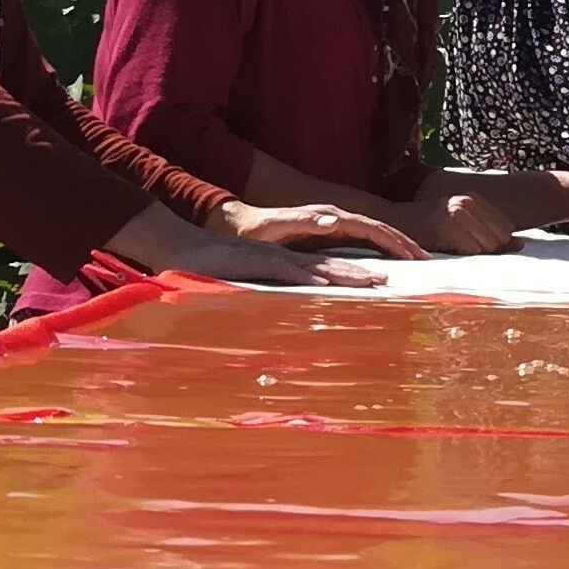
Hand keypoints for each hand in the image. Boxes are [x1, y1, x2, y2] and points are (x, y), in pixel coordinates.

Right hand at [169, 230, 386, 288]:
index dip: (353, 275)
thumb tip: (283, 322)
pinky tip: (321, 281)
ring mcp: (268, 258)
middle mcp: (283, 258)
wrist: (178, 245)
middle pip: (329, 266)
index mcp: (284, 263)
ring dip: (343, 273)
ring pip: (313, 266)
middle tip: (390, 281)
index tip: (378, 285)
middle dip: (361, 273)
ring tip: (371, 280)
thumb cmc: (211, 269)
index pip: (325, 270)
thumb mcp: (246, 286)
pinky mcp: (251, 262)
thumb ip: (266, 299)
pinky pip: (282, 268)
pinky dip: (303, 275)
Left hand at [219, 201, 430, 261]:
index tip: (411, 254)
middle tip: (426, 260)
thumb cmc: (258, 227)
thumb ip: (305, 220)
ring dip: (397, 246)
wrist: (241, 221)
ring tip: (417, 261)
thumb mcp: (277, 223)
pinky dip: (382, 250)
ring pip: (374, 235)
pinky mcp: (330, 235)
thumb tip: (335, 220)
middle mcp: (336, 218)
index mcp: (329, 216)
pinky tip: (390, 261)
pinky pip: (364, 242)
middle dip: (404, 242)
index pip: (371, 227)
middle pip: (379, 229)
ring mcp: (334, 225)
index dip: (393, 239)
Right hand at [407, 189, 521, 256]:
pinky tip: (446, 248)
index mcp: (474, 199)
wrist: (394, 221)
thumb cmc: (429, 227)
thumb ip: (493, 232)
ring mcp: (457, 214)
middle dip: (487, 250)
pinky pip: (470, 251)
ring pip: (486, 247)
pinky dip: (462, 256)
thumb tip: (522, 244)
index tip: (474, 244)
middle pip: (499, 240)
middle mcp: (467, 203)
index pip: (506, 229)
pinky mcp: (447, 227)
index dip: (496, 244)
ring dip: (473, 254)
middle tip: (460, 246)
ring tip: (453, 246)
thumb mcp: (463, 224)